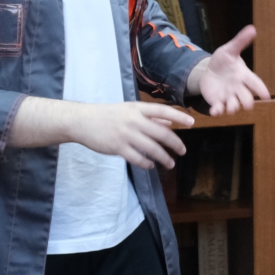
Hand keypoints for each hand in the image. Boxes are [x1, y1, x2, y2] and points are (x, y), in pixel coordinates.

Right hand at [67, 101, 192, 169]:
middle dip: (175, 144)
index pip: (163, 110)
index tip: (192, 123)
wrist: (82, 121)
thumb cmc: (107, 114)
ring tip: (171, 163)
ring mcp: (126, 134)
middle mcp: (134, 120)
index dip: (179, 116)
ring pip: (152, 148)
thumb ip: (149, 116)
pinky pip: (137, 158)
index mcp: (137, 108)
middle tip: (183, 151)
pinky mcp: (117, 147)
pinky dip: (147, 163)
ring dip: (164, 157)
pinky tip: (151, 165)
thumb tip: (169, 122)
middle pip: (161, 133)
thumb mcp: (129, 110)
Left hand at [185, 25, 271, 115]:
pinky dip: (217, 112)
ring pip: (234, 107)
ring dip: (233, 108)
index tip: (267, 96)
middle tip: (247, 104)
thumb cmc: (223, 61)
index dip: (261, 90)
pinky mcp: (217, 102)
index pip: (255, 83)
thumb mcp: (229, 50)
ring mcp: (228, 97)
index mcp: (243, 76)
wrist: (209, 71)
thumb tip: (252, 28)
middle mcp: (238, 88)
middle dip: (247, 102)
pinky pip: (219, 110)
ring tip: (230, 108)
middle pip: (247, 99)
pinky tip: (214, 111)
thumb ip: (240, 42)